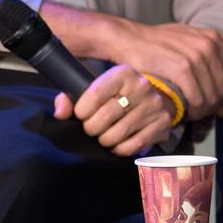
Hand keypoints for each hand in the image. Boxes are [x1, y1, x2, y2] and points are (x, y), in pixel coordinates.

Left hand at [54, 64, 177, 155]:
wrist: (156, 98)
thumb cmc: (118, 95)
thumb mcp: (97, 88)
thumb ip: (72, 97)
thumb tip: (60, 112)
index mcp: (123, 73)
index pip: (94, 95)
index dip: (81, 111)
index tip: (81, 116)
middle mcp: (142, 87)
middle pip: (106, 116)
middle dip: (92, 128)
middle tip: (91, 129)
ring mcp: (154, 106)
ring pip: (119, 133)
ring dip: (105, 140)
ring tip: (103, 137)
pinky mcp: (162, 124)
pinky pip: (134, 144)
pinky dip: (120, 149)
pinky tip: (117, 145)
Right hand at [109, 20, 222, 118]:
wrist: (127, 39)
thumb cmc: (155, 43)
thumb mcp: (188, 37)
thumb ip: (207, 49)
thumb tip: (222, 71)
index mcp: (214, 38)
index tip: (216, 100)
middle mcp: (209, 45)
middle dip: (214, 104)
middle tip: (200, 111)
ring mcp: (197, 56)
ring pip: (212, 96)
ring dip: (203, 110)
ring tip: (191, 113)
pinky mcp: (182, 68)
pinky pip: (197, 98)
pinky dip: (193, 110)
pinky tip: (184, 112)